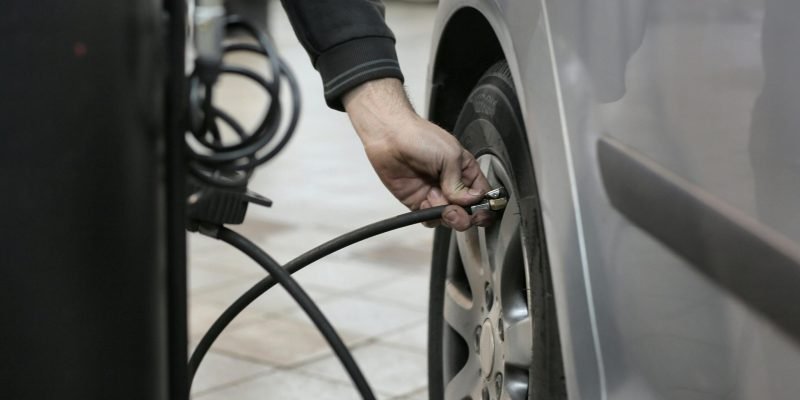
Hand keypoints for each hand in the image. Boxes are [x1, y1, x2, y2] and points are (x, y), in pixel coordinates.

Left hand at [343, 78, 490, 230]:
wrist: (390, 137)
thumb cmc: (420, 137)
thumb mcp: (450, 155)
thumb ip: (460, 182)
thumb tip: (467, 202)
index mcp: (466, 171)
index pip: (483, 195)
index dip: (483, 206)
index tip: (477, 210)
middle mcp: (453, 185)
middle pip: (468, 212)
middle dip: (464, 216)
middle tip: (455, 210)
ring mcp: (436, 195)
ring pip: (450, 219)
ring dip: (445, 214)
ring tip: (435, 198)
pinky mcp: (418, 203)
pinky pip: (430, 219)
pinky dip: (430, 216)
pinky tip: (425, 200)